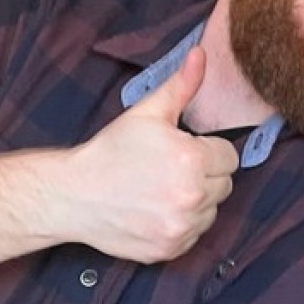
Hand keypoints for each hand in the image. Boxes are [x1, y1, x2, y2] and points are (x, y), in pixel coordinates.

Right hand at [59, 47, 239, 262]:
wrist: (74, 194)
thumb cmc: (111, 151)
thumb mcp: (147, 113)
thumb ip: (181, 85)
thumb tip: (202, 54)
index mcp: (193, 160)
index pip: (229, 157)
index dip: (206, 151)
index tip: (180, 152)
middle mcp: (192, 196)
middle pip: (224, 184)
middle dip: (203, 175)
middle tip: (168, 170)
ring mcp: (181, 227)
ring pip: (212, 211)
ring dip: (195, 201)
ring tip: (161, 190)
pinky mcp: (171, 249)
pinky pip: (195, 234)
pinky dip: (181, 225)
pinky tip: (156, 211)